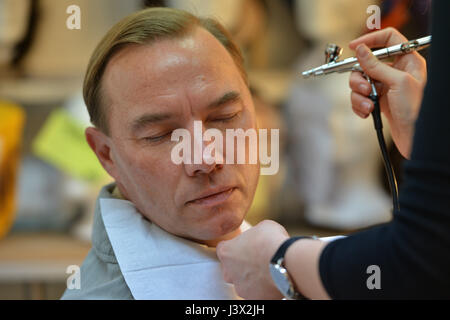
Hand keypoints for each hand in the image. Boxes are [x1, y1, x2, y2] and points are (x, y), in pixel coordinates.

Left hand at [216, 220, 288, 298]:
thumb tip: (259, 236)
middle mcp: (229, 272)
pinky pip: (257, 293)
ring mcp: (240, 287)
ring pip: (243, 283)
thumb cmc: (272, 240)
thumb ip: (254, 234)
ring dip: (252, 277)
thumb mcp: (262, 226)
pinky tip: (274, 279)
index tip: (246, 245)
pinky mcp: (254, 299)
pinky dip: (264, 288)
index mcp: (226, 252)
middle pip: (230, 269)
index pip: (223, 249)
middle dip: (241, 265)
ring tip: (268, 269)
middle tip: (257, 258)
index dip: (235, 246)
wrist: (286, 262)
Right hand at [349, 27, 426, 157]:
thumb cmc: (415, 109)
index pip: (388, 39)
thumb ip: (376, 65)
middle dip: (359, 77)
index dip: (370, 40)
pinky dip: (360, 106)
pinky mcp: (378, 101)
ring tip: (369, 105)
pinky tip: (368, 112)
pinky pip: (360, 98)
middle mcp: (396, 72)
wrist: (415, 137)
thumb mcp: (397, 82)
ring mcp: (386, 87)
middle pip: (367, 64)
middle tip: (364, 88)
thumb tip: (362, 51)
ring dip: (359, 96)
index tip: (354, 47)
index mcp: (407, 61)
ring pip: (360, 82)